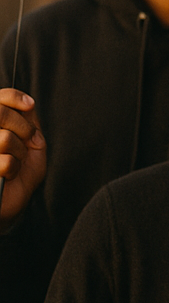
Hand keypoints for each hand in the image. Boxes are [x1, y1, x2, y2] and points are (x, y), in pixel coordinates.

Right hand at [0, 88, 45, 229]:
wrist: (9, 205)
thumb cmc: (20, 174)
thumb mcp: (31, 145)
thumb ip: (29, 123)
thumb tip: (28, 105)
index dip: (13, 97)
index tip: (30, 105)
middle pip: (0, 114)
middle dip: (24, 127)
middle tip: (29, 140)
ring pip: (4, 138)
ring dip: (19, 152)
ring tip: (16, 161)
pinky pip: (4, 161)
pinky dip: (13, 169)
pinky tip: (8, 175)